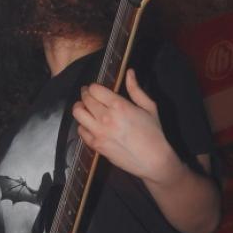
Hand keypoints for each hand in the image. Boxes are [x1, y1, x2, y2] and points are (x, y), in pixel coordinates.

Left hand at [72, 69, 185, 186]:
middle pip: (85, 99)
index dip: (94, 87)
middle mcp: (105, 117)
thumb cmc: (154, 133)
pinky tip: (90, 125)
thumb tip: (129, 72)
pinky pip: (81, 131)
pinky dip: (83, 125)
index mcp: (118, 105)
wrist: (153, 160)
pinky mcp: (96, 145)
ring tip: (86, 109)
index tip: (96, 89)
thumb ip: (136, 89)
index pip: (94, 89)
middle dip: (85, 95)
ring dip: (80, 108)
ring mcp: (99, 132)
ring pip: (78, 113)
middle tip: (88, 96)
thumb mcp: (149, 107)